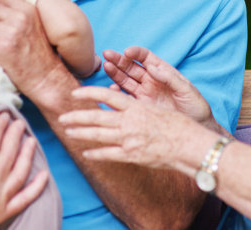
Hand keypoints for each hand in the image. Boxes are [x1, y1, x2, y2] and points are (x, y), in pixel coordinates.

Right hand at [0, 110, 48, 228]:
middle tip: (18, 122)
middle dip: (15, 136)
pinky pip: (24, 200)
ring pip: (20, 174)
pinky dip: (36, 188)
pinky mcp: (0, 215)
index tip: (3, 114)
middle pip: (8, 155)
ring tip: (30, 139)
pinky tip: (43, 174)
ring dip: (27, 155)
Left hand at [59, 85, 210, 174]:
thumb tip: (121, 106)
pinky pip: (108, 154)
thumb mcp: (155, 108)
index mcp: (135, 106)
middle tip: (62, 117)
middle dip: (76, 116)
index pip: (106, 96)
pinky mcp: (131, 155)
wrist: (189, 145)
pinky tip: (86, 153)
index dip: (89, 93)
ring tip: (68, 132)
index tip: (75, 93)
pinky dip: (95, 154)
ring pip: (98, 135)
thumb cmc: (178, 125)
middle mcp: (129, 121)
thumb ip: (136, 108)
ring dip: (80, 133)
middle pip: (96, 116)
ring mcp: (129, 139)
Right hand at [103, 46, 215, 127]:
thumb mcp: (186, 90)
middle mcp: (151, 80)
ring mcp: (144, 93)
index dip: (136, 53)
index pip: (146, 57)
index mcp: (163, 71)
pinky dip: (116, 93)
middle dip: (119, 59)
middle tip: (107, 54)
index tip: (127, 52)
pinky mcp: (140, 107)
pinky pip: (125, 98)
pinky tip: (111, 89)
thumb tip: (152, 67)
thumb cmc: (195, 106)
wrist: (196, 128)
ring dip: (115, 72)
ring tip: (105, 66)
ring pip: (125, 79)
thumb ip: (170, 78)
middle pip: (131, 66)